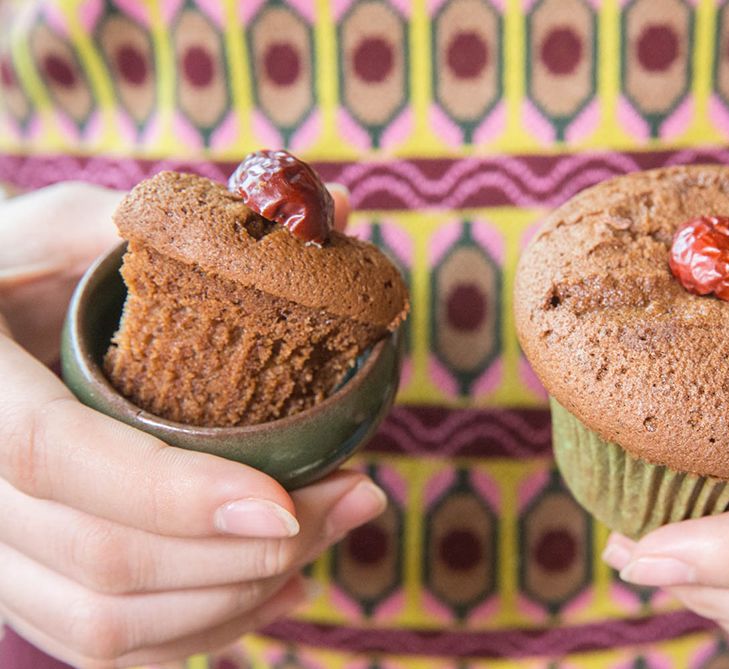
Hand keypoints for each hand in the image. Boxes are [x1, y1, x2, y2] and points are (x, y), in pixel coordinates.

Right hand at [0, 181, 384, 667]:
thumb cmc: (8, 274)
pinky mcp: (19, 582)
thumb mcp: (62, 228)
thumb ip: (179, 220)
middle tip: (355, 501)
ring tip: (331, 531)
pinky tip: (275, 585)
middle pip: (99, 558)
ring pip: (103, 624)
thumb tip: (339, 208)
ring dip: (236, 595)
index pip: (54, 457)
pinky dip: (199, 630)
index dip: (173, 493)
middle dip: (244, 551)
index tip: (287, 504)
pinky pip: (103, 645)